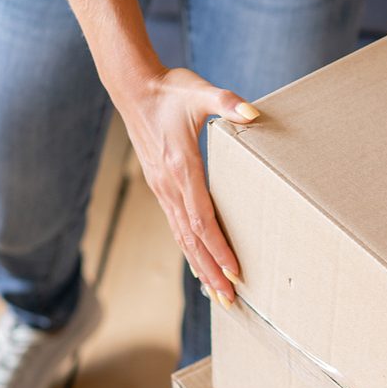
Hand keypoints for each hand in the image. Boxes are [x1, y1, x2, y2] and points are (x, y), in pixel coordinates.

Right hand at [120, 67, 258, 305]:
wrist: (133, 87)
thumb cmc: (170, 90)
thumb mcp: (200, 91)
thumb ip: (227, 102)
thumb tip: (253, 114)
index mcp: (182, 168)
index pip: (202, 218)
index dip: (218, 247)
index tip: (234, 271)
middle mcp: (169, 186)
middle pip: (192, 239)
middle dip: (211, 271)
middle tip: (230, 300)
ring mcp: (163, 190)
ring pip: (183, 238)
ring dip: (201, 268)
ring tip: (218, 295)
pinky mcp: (161, 188)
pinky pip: (177, 227)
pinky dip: (190, 251)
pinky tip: (200, 267)